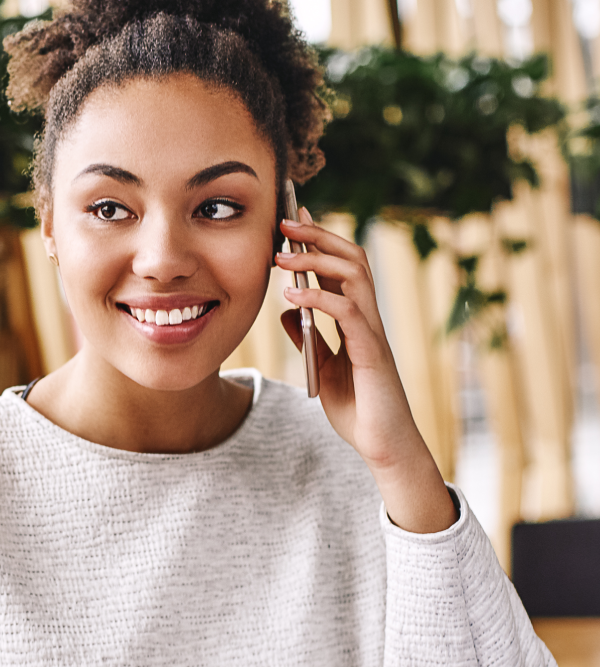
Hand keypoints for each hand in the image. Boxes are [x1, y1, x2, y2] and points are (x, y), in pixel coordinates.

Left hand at [275, 209, 455, 533]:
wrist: (383, 447)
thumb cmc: (359, 409)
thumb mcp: (323, 368)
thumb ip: (309, 337)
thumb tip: (287, 312)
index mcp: (357, 320)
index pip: (342, 266)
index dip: (320, 239)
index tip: (292, 220)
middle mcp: (369, 319)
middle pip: (351, 259)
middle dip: (319, 236)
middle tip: (285, 222)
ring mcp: (372, 333)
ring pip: (354, 276)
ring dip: (316, 260)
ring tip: (282, 256)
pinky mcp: (371, 353)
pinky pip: (348, 313)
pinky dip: (319, 299)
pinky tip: (293, 297)